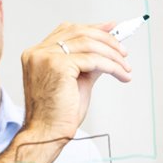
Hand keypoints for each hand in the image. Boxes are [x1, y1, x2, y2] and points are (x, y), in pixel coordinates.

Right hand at [20, 21, 131, 141]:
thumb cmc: (59, 113)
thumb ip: (88, 62)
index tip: (112, 28)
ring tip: (125, 67)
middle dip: (106, 40)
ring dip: (112, 54)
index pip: (67, 30)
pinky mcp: (58, 65)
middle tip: (123, 52)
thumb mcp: (77, 81)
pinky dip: (111, 66)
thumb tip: (108, 49)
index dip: (92, 28)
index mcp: (37, 53)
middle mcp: (38, 52)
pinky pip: (93, 59)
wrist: (47, 134)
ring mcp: (46, 57)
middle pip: (79, 32)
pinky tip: (120, 74)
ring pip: (88, 44)